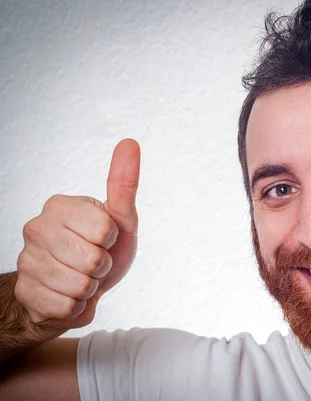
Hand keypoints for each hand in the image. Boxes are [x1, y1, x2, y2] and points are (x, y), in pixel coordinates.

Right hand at [14, 139, 140, 330]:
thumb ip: (124, 183)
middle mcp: (36, 228)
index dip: (112, 239)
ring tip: (82, 276)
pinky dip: (77, 307)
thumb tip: (130, 143)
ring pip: (80, 286)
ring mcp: (26, 260)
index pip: (105, 230)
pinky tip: (69, 294)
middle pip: (93, 260)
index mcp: (59, 205)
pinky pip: (67, 308)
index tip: (105, 238)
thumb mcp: (121, 217)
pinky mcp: (26, 291)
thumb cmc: (102, 247)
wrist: (79, 285)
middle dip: (102, 266)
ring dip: (90, 288)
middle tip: (94, 261)